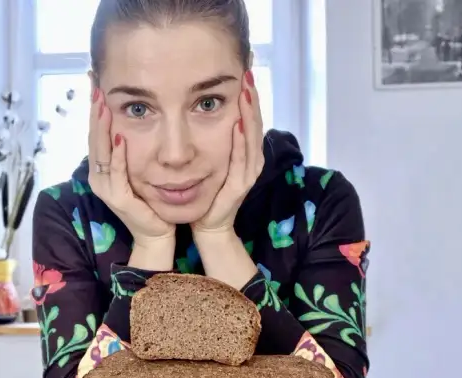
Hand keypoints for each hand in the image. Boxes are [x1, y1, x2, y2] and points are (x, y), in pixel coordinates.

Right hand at [87, 88, 174, 247]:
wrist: (157, 233)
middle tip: (95, 84)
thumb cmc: (151, 202)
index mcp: (102, 169)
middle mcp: (98, 177)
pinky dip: (117, 155)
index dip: (95, 109)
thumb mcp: (138, 170)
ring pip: (100, 151)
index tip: (96, 84)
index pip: (96, 133)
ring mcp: (105, 188)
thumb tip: (131, 123)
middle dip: (94, 110)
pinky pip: (116, 172)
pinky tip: (120, 137)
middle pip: (93, 137)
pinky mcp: (117, 198)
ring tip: (102, 104)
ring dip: (101, 127)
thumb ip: (131, 151)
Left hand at [192, 70, 264, 233]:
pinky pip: (241, 160)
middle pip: (255, 122)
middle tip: (248, 71)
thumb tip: (206, 107)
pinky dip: (240, 142)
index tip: (245, 68)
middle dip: (252, 97)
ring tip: (246, 91)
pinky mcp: (239, 186)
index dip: (249, 94)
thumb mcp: (211, 157)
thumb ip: (214, 136)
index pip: (249, 116)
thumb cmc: (207, 191)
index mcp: (245, 151)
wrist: (207, 224)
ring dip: (249, 114)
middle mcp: (251, 159)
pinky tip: (236, 125)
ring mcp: (247, 173)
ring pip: (251, 137)